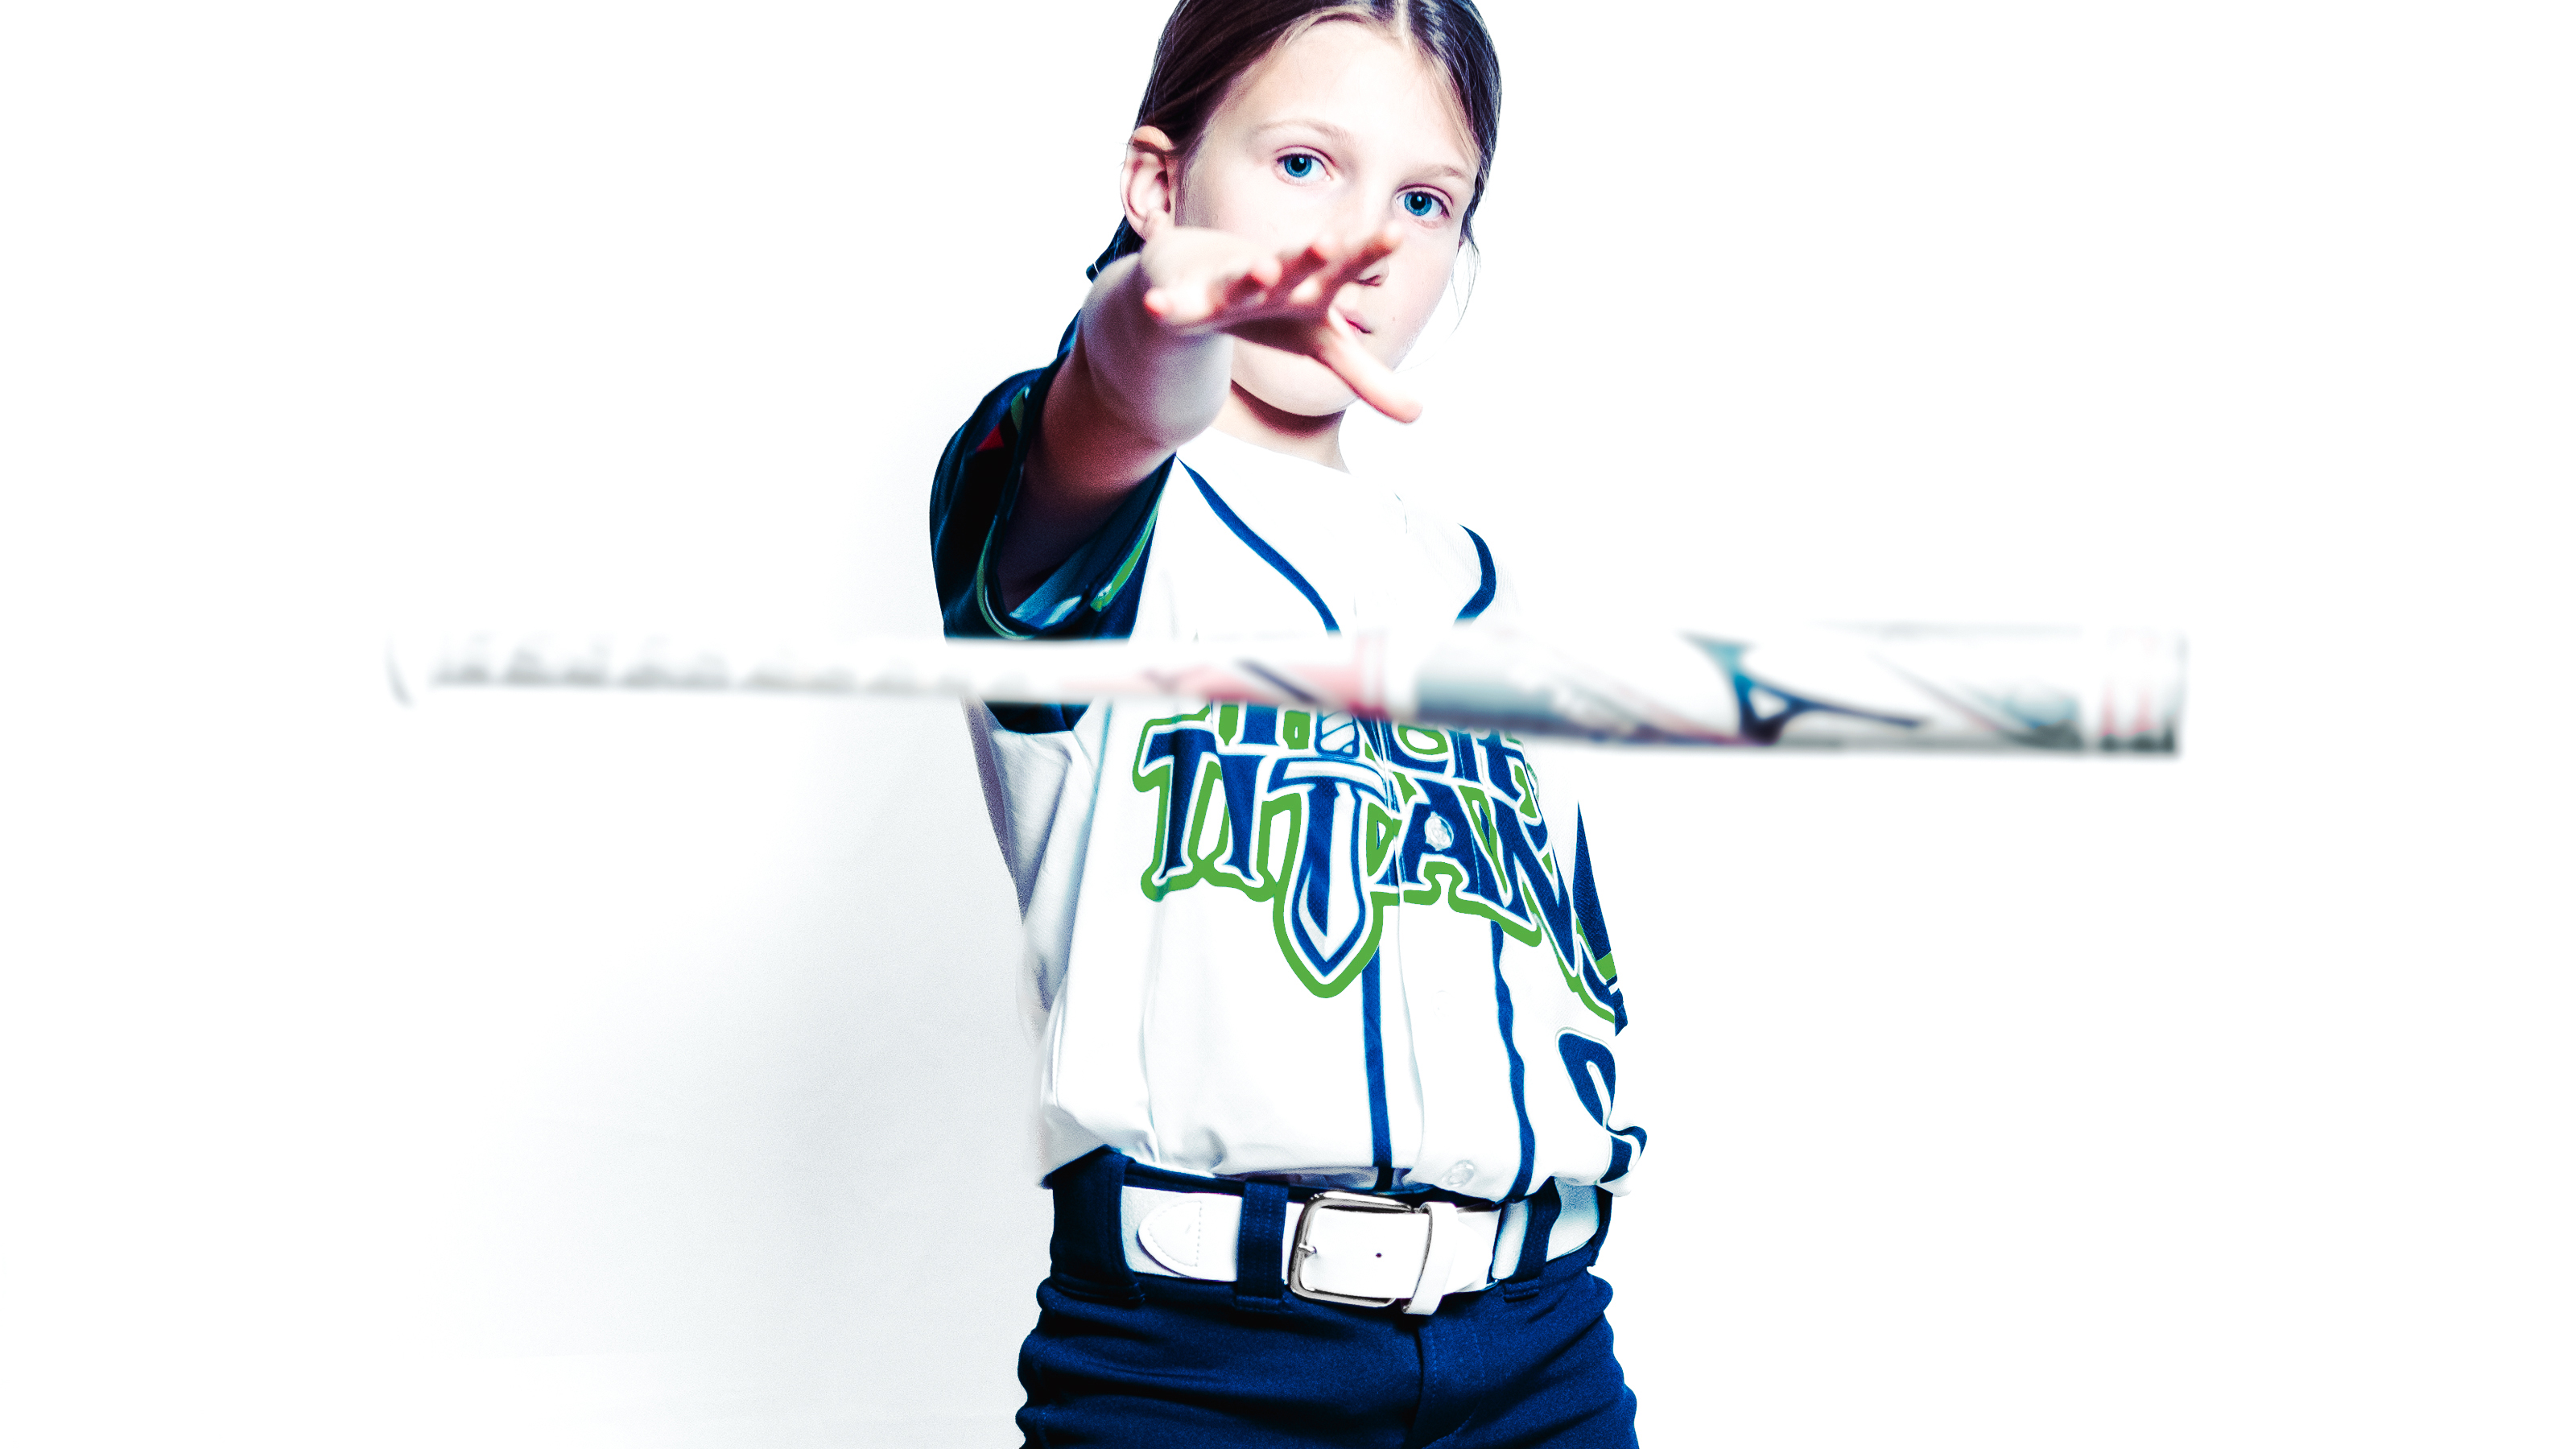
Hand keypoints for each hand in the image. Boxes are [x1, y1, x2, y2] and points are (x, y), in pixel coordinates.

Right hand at [1135, 225, 1421, 423]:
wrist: (1195, 279)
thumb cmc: (1269, 309)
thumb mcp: (1318, 343)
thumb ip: (1366, 375)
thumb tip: (1419, 416)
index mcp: (1305, 286)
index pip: (1343, 269)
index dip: (1367, 252)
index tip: (1396, 232)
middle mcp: (1268, 276)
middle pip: (1295, 265)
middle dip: (1311, 254)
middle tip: (1331, 241)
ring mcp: (1223, 284)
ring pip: (1238, 279)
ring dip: (1250, 273)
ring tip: (1264, 267)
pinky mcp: (1181, 298)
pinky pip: (1174, 304)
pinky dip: (1165, 304)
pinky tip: (1156, 304)